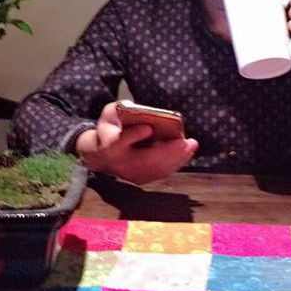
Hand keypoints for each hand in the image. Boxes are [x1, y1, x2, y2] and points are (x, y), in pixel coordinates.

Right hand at [75, 101, 198, 184]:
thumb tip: (145, 113)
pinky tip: (186, 153)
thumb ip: (123, 110)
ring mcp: (129, 174)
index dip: (133, 135)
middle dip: (166, 151)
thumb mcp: (112, 113)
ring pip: (154, 169)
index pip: (118, 141)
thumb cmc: (111, 127)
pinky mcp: (139, 179)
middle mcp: (118, 162)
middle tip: (185, 141)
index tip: (148, 128)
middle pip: (144, 160)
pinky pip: (159, 173)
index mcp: (109, 143)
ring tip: (190, 146)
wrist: (100, 153)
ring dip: (175, 159)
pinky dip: (175, 163)